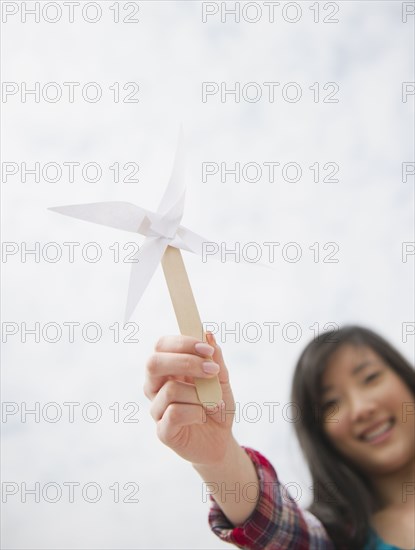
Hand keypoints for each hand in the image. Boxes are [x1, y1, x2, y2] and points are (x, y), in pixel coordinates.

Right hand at [144, 333, 235, 465]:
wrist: (221, 441)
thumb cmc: (216, 405)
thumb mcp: (221, 379)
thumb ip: (215, 358)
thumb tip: (208, 333)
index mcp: (168, 368)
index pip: (162, 345)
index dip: (182, 343)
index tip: (207, 348)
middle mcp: (156, 386)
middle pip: (153, 363)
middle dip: (185, 362)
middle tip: (212, 370)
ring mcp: (156, 408)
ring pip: (171, 389)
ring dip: (199, 394)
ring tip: (212, 402)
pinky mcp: (162, 430)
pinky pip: (174, 413)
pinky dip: (197, 412)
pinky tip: (203, 417)